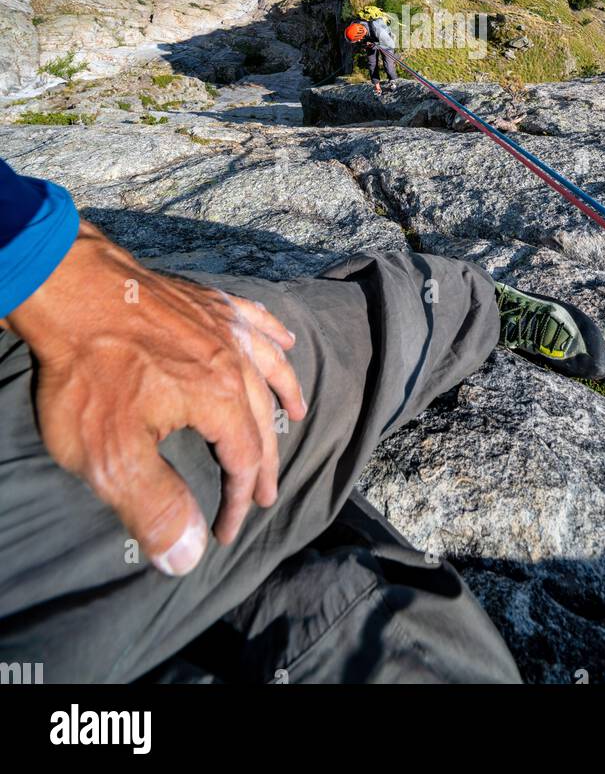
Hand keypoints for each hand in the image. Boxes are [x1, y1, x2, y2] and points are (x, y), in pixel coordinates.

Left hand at [2, 221, 306, 575]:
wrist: (69, 288)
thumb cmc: (89, 372)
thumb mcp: (113, 455)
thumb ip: (156, 508)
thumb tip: (190, 556)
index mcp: (221, 399)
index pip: (244, 461)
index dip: (237, 502)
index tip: (225, 534)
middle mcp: (234, 360)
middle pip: (261, 418)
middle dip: (264, 461)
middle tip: (264, 494)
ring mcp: (220, 324)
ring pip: (267, 363)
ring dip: (285, 392)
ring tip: (296, 413)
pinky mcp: (202, 299)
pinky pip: (253, 317)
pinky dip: (272, 331)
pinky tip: (282, 338)